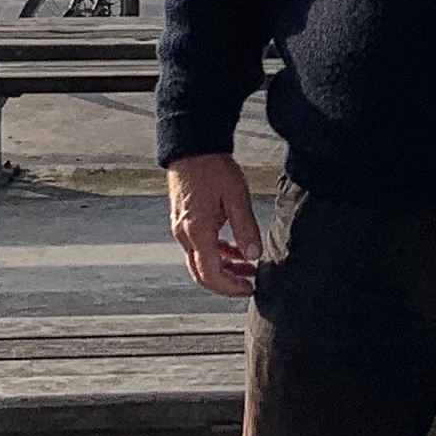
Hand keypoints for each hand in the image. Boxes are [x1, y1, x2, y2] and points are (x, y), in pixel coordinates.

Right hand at [168, 153, 262, 296]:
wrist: (192, 147)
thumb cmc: (212, 168)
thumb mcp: (237, 197)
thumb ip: (246, 228)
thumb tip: (254, 255)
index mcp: (197, 231)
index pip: (210, 274)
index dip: (230, 287)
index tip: (248, 288)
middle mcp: (184, 235)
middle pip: (202, 274)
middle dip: (226, 282)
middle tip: (248, 283)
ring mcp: (181, 229)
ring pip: (200, 261)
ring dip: (223, 268)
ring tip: (247, 266)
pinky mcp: (184, 222)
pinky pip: (198, 247)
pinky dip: (216, 254)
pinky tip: (234, 250)